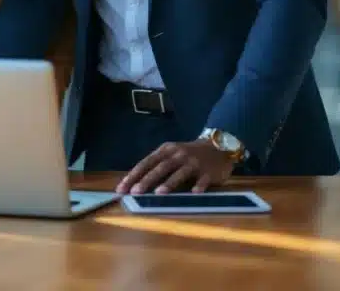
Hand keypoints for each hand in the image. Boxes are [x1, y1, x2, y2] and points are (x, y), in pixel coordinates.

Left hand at [116, 139, 236, 194]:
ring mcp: (194, 162)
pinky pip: (203, 179)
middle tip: (135, 192)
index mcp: (166, 150)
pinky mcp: (209, 171)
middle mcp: (178, 154)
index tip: (121, 188)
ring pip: (180, 172)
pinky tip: (194, 193)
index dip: (133, 175)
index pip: (146, 162)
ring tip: (159, 193)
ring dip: (169, 183)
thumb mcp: (171, 155)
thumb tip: (134, 184)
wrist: (218, 146)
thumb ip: (156, 167)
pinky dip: (199, 186)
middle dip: (146, 180)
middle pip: (160, 167)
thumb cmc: (188, 155)